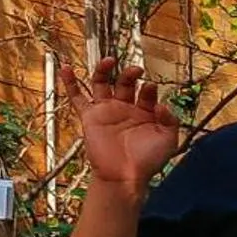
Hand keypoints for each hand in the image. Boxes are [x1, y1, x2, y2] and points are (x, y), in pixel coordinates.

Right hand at [76, 57, 176, 192]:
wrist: (125, 177)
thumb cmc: (148, 161)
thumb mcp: (169, 140)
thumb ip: (170, 120)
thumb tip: (161, 104)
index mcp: (145, 111)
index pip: (147, 92)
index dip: (150, 89)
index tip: (151, 90)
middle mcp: (125, 108)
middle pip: (125, 83)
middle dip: (130, 74)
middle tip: (136, 69)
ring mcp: (107, 111)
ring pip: (102, 84)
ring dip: (104, 70)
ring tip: (110, 60)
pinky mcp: (90, 117)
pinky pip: (77, 98)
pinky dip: (70, 83)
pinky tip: (66, 68)